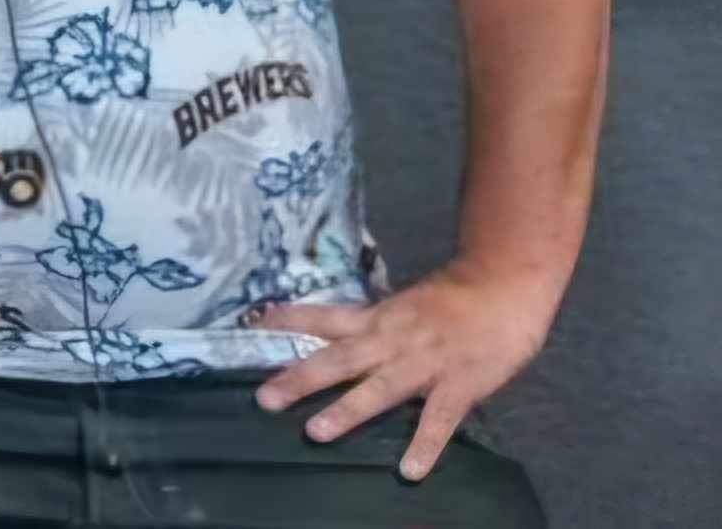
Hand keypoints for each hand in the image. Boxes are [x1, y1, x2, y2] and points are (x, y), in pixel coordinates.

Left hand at [251, 263, 554, 479]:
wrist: (503, 286)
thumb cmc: (454, 297)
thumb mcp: (404, 305)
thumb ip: (376, 325)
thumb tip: (341, 339)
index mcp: (378, 317)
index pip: (324, 317)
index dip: (289, 320)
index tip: (252, 324)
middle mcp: (392, 339)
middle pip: (339, 359)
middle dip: (300, 379)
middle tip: (265, 398)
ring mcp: (424, 363)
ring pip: (378, 390)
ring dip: (346, 411)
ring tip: (315, 432)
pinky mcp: (459, 385)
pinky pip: (439, 420)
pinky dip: (424, 445)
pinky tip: (409, 470)